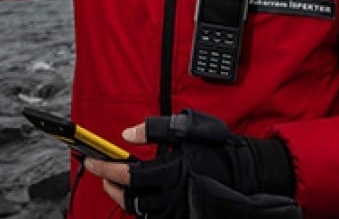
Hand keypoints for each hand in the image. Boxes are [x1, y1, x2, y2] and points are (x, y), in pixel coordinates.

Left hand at [83, 110, 299, 218]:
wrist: (247, 173)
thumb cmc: (219, 149)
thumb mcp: (188, 129)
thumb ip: (156, 129)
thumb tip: (127, 134)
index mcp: (170, 172)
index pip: (127, 175)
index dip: (105, 169)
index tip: (92, 162)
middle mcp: (171, 197)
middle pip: (128, 199)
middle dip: (110, 186)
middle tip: (103, 173)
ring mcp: (176, 211)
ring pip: (139, 211)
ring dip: (124, 197)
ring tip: (118, 184)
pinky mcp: (182, 217)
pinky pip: (154, 217)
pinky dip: (142, 207)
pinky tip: (140, 195)